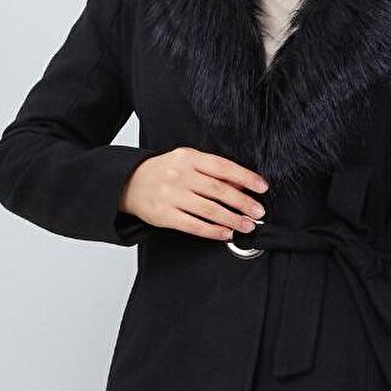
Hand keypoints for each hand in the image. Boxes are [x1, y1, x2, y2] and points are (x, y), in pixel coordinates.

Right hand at [119, 147, 268, 240]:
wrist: (129, 183)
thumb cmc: (163, 172)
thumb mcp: (185, 162)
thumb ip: (211, 171)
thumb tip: (241, 186)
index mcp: (188, 158)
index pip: (223, 167)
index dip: (245, 177)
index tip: (261, 187)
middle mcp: (179, 175)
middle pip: (219, 190)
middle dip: (243, 203)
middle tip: (258, 211)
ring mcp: (171, 196)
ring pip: (209, 210)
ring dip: (232, 219)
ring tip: (247, 225)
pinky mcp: (164, 215)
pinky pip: (194, 225)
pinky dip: (213, 231)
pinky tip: (225, 233)